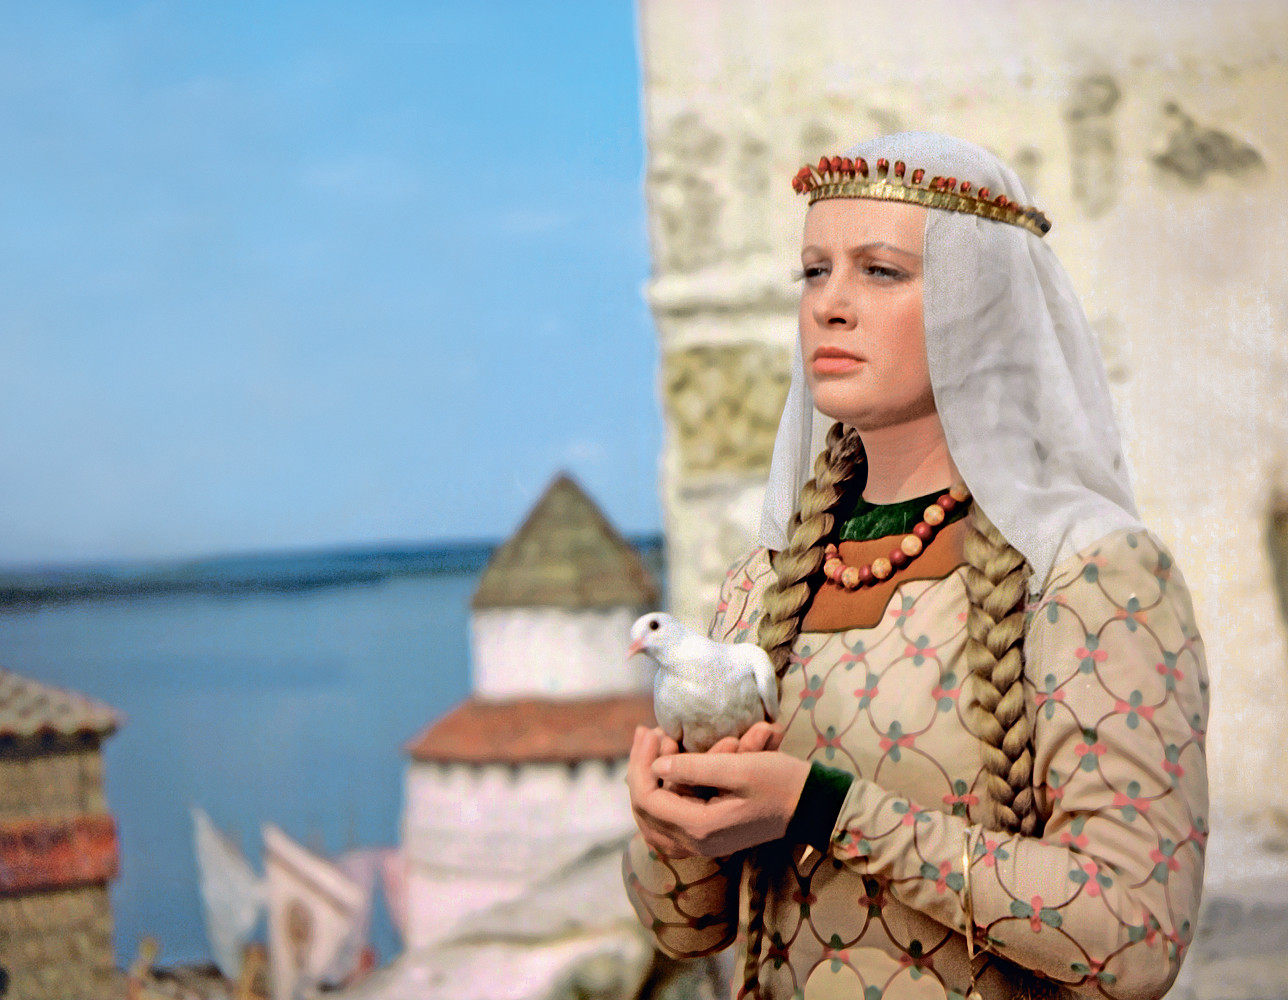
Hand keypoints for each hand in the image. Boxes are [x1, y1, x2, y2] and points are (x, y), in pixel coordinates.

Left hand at [627, 725, 807, 858]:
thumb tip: (656, 765)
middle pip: (644, 812)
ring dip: (646, 784)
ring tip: (652, 748)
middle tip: (647, 735)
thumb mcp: (739, 767)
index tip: (651, 732)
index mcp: (700, 827)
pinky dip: (658, 801)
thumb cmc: (779, 782)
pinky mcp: (708, 838)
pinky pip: (667, 828)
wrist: (810, 805)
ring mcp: (702, 845)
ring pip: (651, 823)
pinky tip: (661, 775)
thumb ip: (695, 768)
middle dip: (639, 770)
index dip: (641, 763)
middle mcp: (696, 843)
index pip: (648, 798)